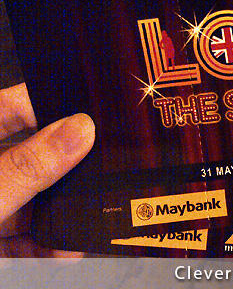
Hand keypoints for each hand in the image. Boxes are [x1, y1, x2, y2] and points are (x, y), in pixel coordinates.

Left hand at [0, 83, 94, 256]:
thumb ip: (29, 167)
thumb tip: (82, 129)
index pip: (9, 108)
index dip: (47, 102)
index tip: (90, 109)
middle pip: (29, 158)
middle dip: (66, 170)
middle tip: (103, 166)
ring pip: (30, 201)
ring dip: (60, 214)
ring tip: (91, 216)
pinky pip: (21, 236)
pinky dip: (43, 245)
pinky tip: (64, 250)